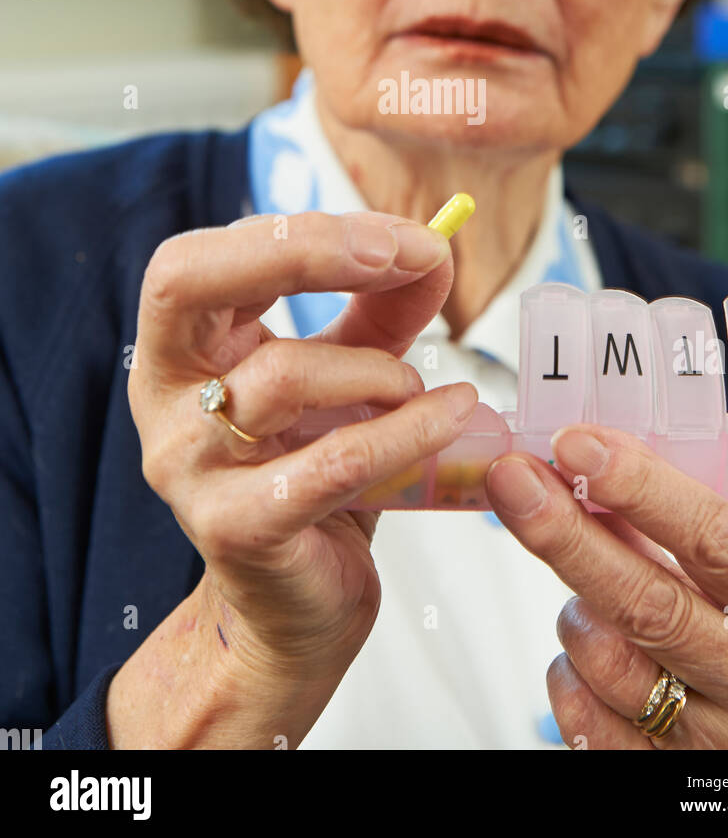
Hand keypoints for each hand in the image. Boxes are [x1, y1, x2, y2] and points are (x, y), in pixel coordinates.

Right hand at [130, 210, 477, 692]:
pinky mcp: (236, 528)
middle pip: (188, 281)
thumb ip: (380, 308)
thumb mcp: (344, 374)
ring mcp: (189, 465)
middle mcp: (164, 397)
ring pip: (280, 376)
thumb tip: (433, 247)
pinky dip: (407, 429)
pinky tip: (453, 414)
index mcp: (180, 346)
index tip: (402, 237)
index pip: (206, 255)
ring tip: (420, 388)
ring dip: (376, 369)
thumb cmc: (313, 471)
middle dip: (300, 250)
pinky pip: (333, 460)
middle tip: (399, 254)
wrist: (295, 605)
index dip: (303, 232)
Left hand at [485, 424, 727, 749]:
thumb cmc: (723, 627)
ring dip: (574, 613)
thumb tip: (578, 449)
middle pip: (650, 601)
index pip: (714, 538)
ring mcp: (712, 736)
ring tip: (587, 599)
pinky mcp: (655, 772)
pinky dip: (568, 672)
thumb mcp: (715, 568)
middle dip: (568, 534)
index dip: (638, 487)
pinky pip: (579, 711)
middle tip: (513, 481)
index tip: (574, 446)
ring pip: (605, 657)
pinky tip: (589, 656)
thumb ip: (655, 511)